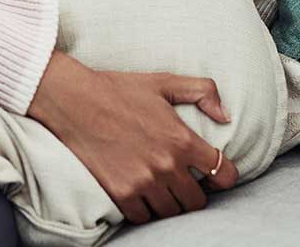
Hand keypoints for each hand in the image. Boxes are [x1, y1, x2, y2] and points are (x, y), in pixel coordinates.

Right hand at [27, 51, 240, 224]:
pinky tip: (139, 195)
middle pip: (198, 202)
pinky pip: (143, 218)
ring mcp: (143, 182)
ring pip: (171, 213)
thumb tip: (225, 115)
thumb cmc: (118, 90)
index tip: (214, 174)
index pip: (224, 174)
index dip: (225, 176)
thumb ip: (202, 91)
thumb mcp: (164, 82)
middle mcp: (167, 166)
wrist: (74, 101)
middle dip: (194, 193)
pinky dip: (143, 210)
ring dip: (168, 203)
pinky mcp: (120, 193)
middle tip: (183, 183)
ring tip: (161, 190)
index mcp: (182, 140)